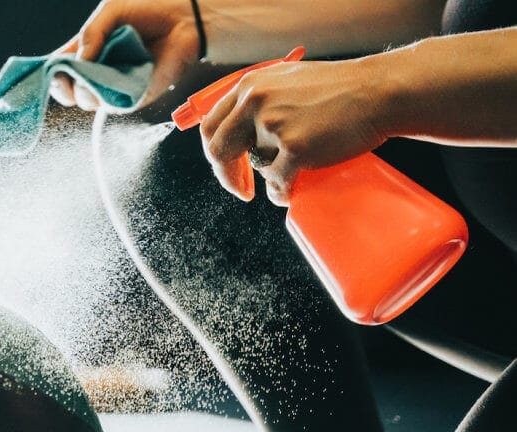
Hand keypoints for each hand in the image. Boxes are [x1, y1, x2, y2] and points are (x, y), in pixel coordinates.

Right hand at [49, 0, 201, 111]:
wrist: (185, 16)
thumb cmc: (149, 9)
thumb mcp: (110, 11)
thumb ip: (89, 35)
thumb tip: (76, 62)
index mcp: (88, 50)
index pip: (59, 68)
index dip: (50, 73)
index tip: (47, 72)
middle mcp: (98, 71)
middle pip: (67, 90)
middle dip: (62, 86)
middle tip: (68, 75)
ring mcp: (114, 86)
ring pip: (87, 101)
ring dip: (85, 89)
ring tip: (97, 70)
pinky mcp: (133, 97)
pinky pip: (111, 104)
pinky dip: (108, 93)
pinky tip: (116, 76)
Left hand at [199, 57, 388, 205]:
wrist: (378, 91)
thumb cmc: (340, 88)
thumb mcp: (288, 80)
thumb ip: (260, 99)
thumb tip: (238, 130)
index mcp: (249, 86)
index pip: (212, 125)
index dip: (216, 151)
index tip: (228, 166)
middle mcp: (254, 102)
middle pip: (219, 150)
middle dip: (229, 176)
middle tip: (243, 191)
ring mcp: (272, 125)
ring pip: (258, 165)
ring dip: (274, 175)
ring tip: (298, 170)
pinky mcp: (294, 147)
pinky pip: (276, 182)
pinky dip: (282, 192)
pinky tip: (291, 192)